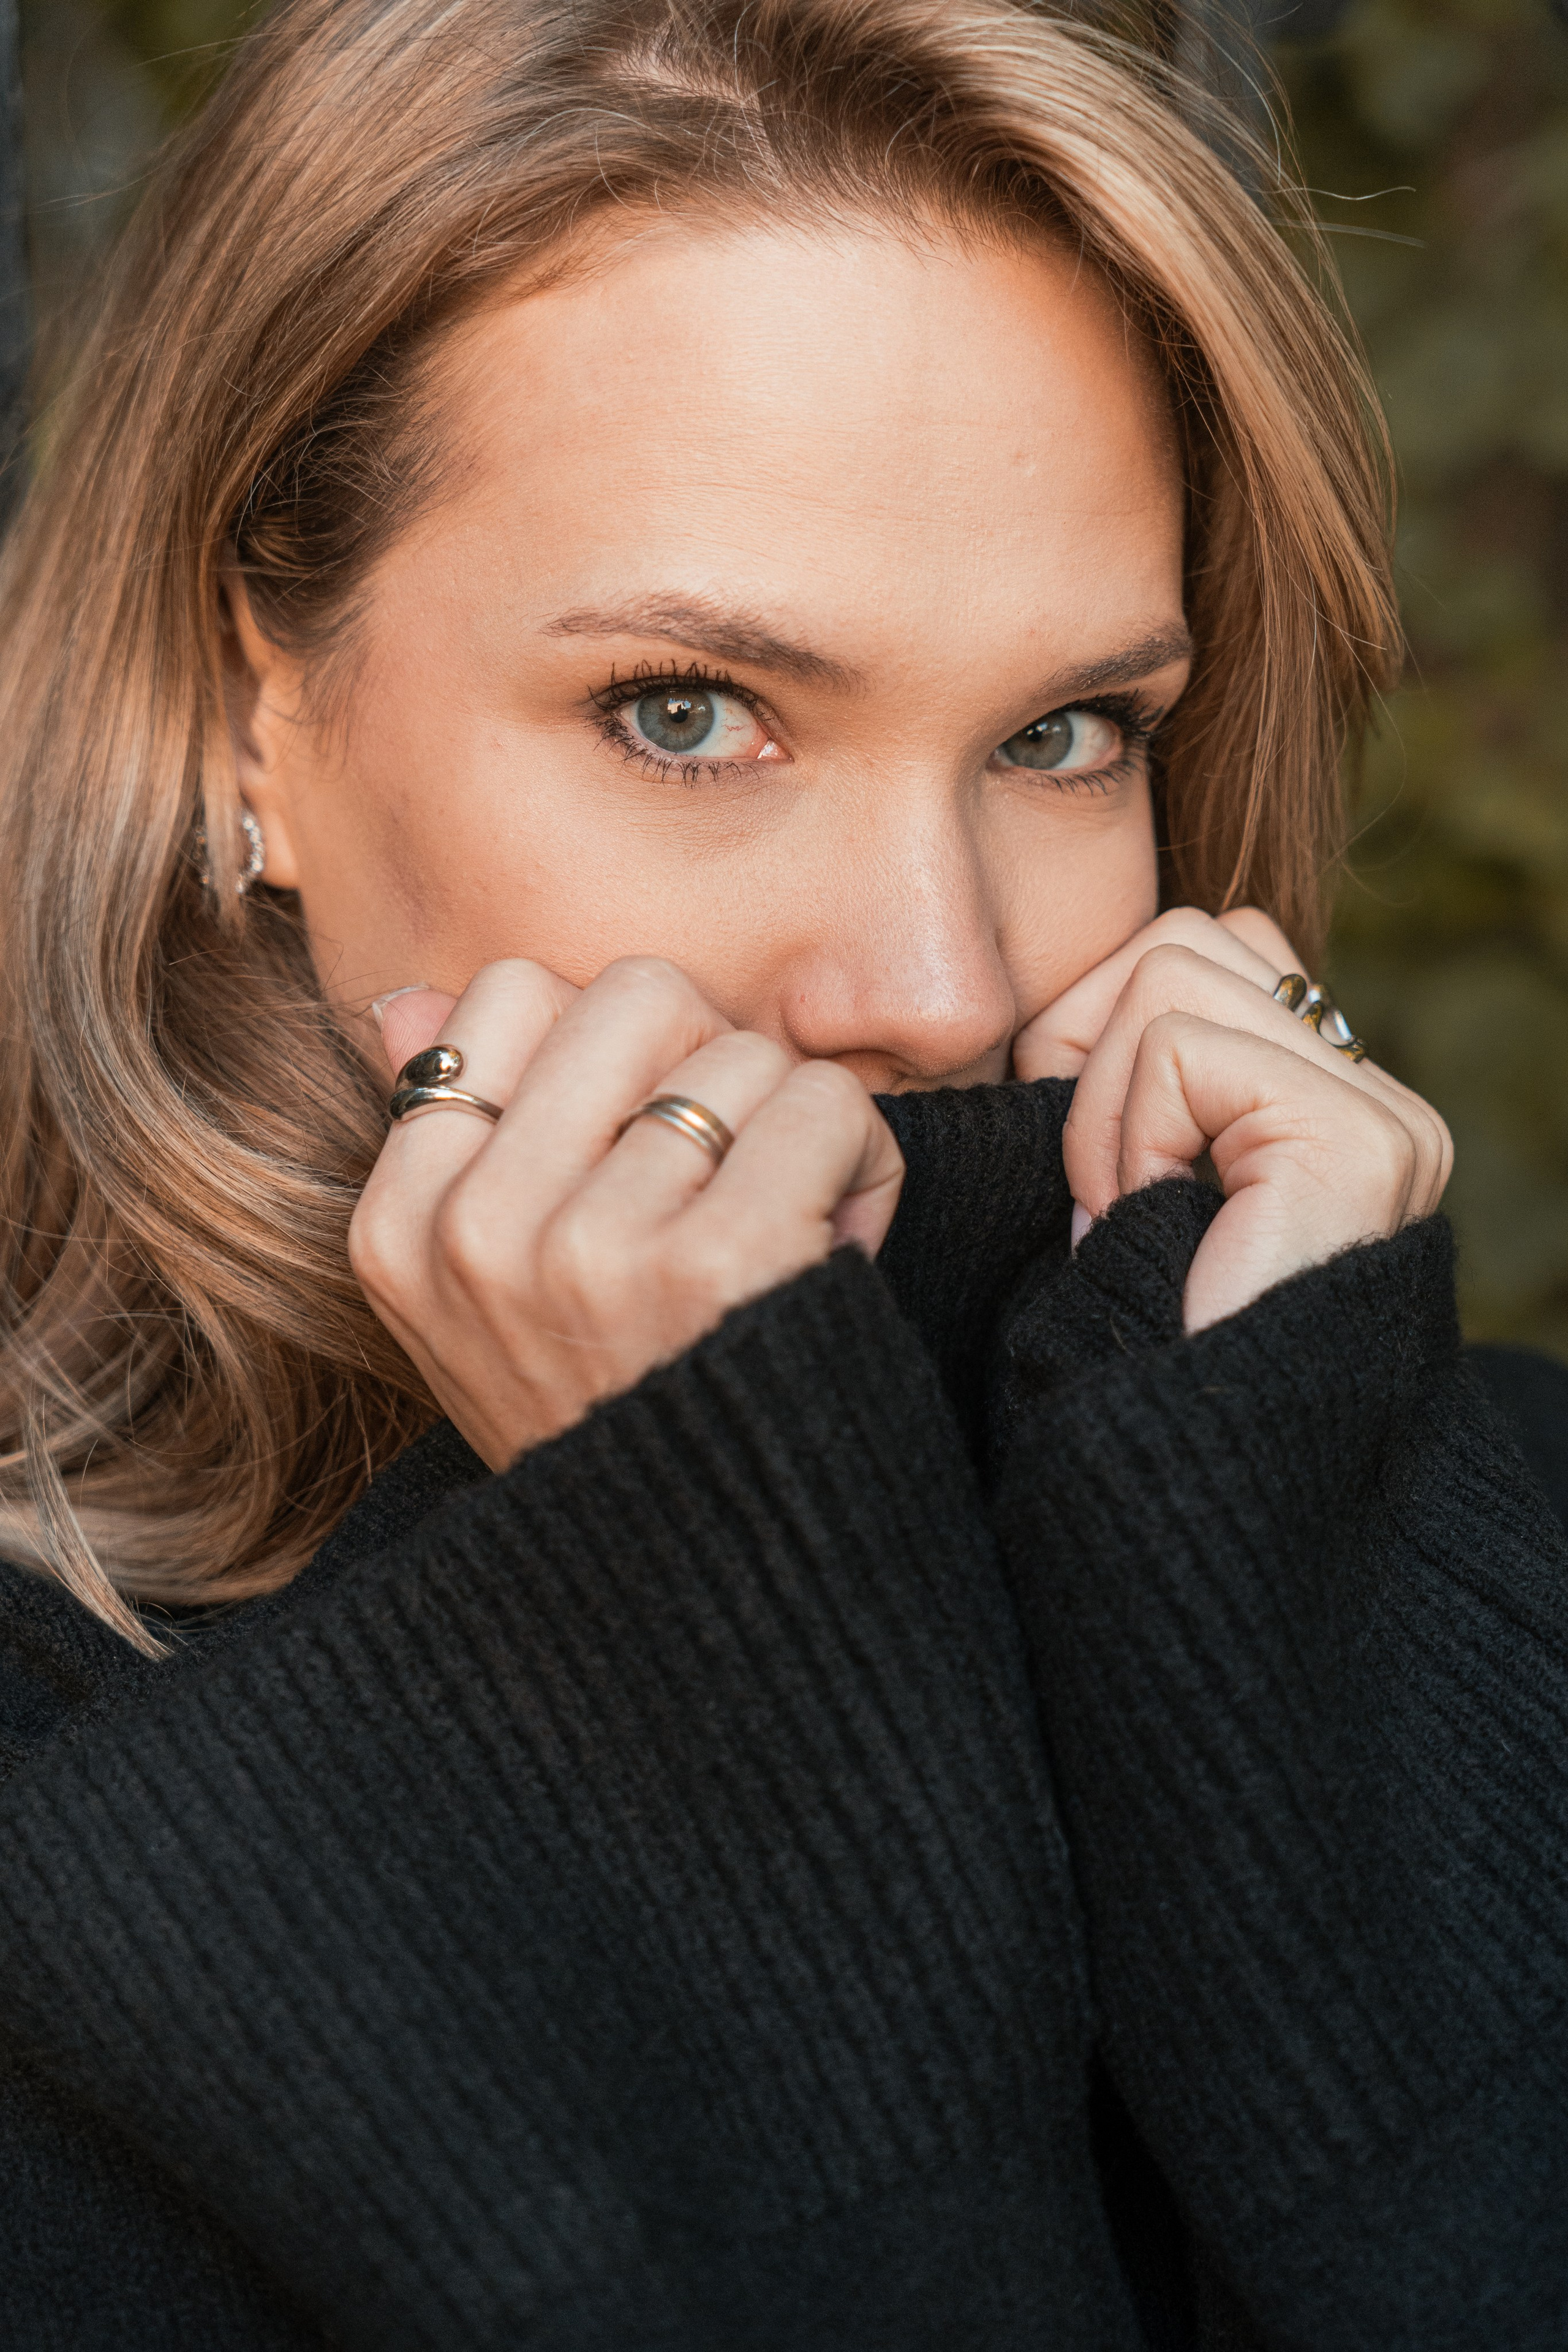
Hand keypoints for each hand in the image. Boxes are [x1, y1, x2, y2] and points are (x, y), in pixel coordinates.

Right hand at [350, 958, 903, 1468]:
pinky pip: (821, 1104)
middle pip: (638, 994)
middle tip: (734, 1170)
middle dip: (713, 1060)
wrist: (703, 1599)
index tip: (640, 1145)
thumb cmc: (616, 1424)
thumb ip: (450, 1144)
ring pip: (743, 1053)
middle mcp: (477, 1233)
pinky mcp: (711, 1265)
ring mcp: (587, 1249)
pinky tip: (842, 1240)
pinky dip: (863, 1159)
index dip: (613, 1046)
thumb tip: (405, 1005)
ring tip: (789, 1225)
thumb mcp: (482, 1305)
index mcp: (403, 1227)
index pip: (506, 994)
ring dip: (798, 1125)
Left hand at [1012, 908, 1452, 1331]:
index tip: (1086, 1165)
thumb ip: (1125, 1079)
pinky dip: (1126, 1133)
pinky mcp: (1354, 1139)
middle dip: (1089, 1045)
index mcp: (1325, 1101)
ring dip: (1105, 1099)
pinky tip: (1145, 1219)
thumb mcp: (1117, 1184)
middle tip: (1096, 1185)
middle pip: (1184, 934)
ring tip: (1124, 1208)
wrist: (1177, 1479)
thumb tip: (1048, 999)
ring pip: (1171, 967)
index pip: (1197, 945)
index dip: (1095, 1030)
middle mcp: (1375, 1096)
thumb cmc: (1122, 1345)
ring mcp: (1380, 1112)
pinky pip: (1180, 1048)